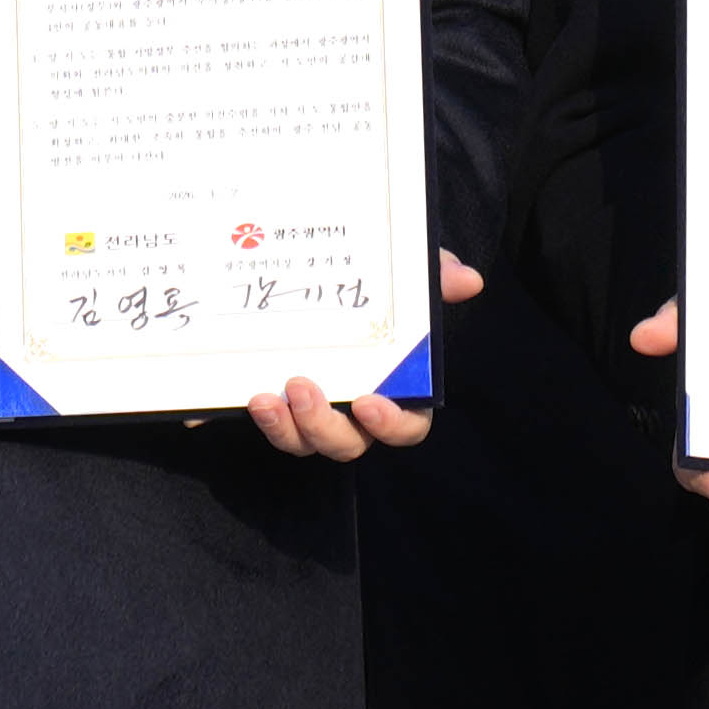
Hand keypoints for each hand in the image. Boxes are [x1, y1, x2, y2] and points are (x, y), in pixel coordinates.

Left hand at [245, 246, 478, 459]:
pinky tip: (239, 400)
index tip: (370, 402)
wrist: (316, 266)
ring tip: (264, 399)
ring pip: (302, 441)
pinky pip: (265, 425)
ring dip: (284, 428)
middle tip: (301, 387)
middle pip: (346, 443)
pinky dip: (252, 418)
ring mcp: (311, 411)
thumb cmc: (377, 286)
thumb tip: (468, 279)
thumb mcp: (404, 277)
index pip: (407, 425)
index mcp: (393, 388)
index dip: (392, 424)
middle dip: (323, 425)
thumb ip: (436, 278)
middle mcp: (352, 410)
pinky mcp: (275, 403)